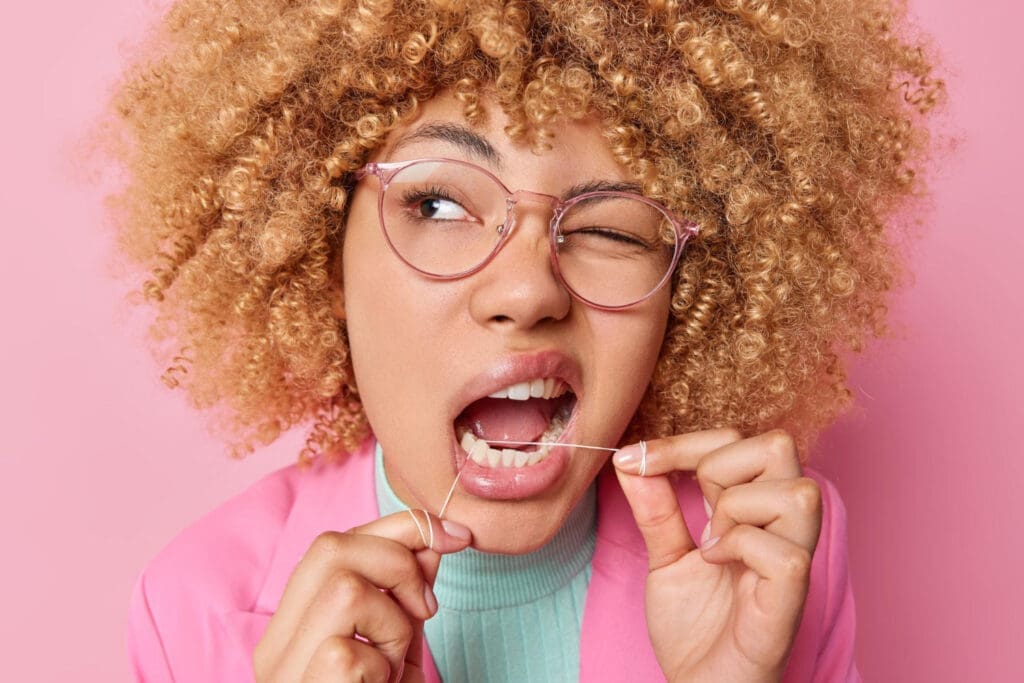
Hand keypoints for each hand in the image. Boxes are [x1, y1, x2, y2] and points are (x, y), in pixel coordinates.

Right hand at [253, 510, 471, 682]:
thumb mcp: (397, 648)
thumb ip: (406, 593)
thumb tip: (434, 537)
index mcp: (293, 627)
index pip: (334, 543)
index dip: (399, 526)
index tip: (456, 534)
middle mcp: (275, 646)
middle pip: (330, 547)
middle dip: (397, 561)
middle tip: (425, 609)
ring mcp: (283, 672)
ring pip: (343, 588)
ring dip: (393, 619)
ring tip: (393, 661)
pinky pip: (351, 649)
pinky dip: (384, 662)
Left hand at [612, 428, 821, 682]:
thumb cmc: (695, 627)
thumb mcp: (664, 556)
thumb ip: (654, 508)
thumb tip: (630, 458)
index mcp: (757, 509)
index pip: (739, 439)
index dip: (683, 442)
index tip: (633, 461)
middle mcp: (783, 526)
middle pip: (779, 445)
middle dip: (718, 466)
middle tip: (695, 509)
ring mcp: (794, 559)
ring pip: (798, 492)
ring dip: (738, 508)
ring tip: (710, 541)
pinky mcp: (792, 597)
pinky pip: (786, 552)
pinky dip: (741, 548)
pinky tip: (716, 565)